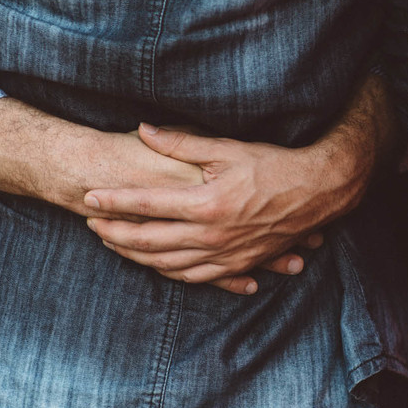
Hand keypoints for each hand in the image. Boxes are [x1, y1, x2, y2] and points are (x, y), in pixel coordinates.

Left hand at [84, 123, 370, 294]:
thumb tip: (144, 130)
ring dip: (135, 257)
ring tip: (113, 245)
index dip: (114, 202)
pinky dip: (168, 273)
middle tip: (90, 226)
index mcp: (206, 204)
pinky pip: (194, 277)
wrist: (318, 192)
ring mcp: (225, 255)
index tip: (89, 197)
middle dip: (114, 234)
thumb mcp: (226, 148)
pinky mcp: (239, 265)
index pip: (146, 204)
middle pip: (149, 241)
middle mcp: (212, 235)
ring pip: (167, 264)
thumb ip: (181, 143)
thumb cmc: (273, 165)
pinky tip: (154, 266)